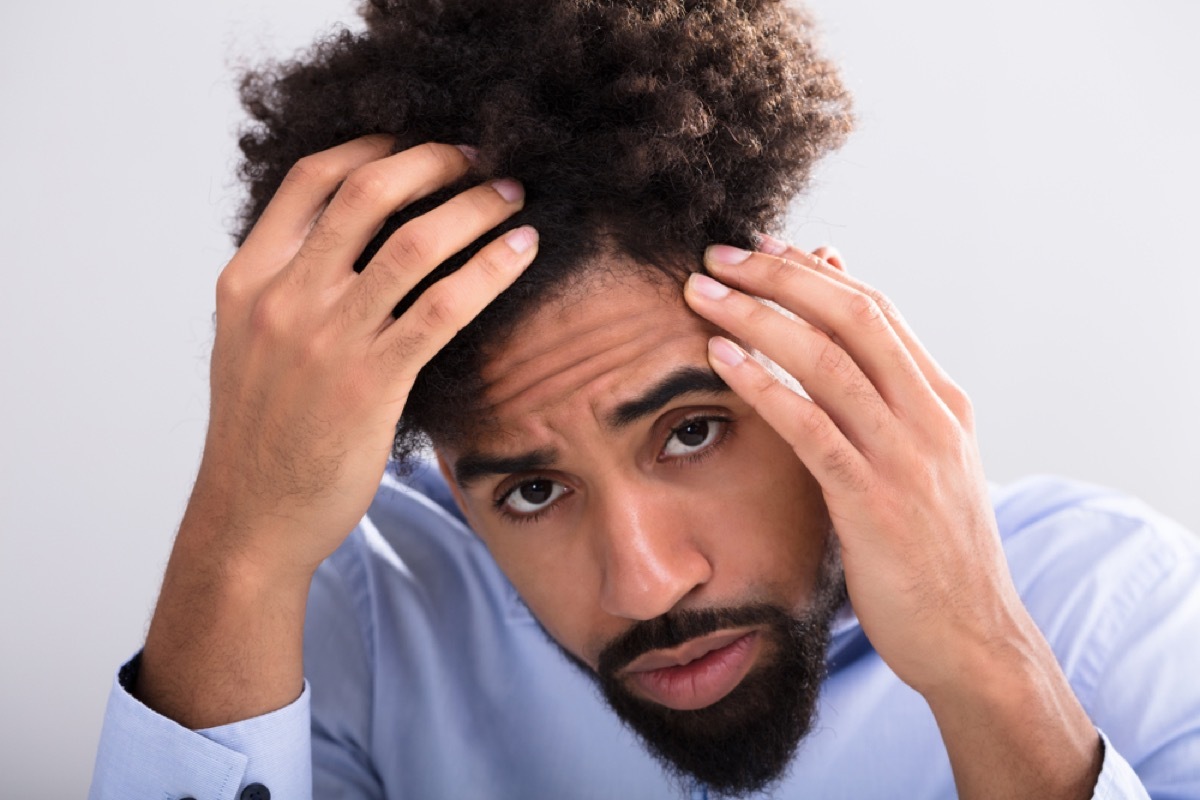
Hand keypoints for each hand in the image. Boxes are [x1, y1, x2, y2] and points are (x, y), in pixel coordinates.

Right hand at [139, 137, 536, 726]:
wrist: (251, 520)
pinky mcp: (373, 381)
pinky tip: (522, 252)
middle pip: (368, 192)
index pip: (310, 179)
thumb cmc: (259, 437)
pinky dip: (490, 269)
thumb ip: (286, 289)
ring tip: (511, 197)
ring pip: (414, 242)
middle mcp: (284, 297)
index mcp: (247, 280)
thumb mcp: (248, 347)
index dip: (370, 145)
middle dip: (433, 161)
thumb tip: (344, 247)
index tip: (415, 139)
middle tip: (479, 158)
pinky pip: (444, 306)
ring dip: (473, 207)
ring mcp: (327, 338)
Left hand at [683, 238, 1099, 797]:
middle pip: (851, 314)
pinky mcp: (873, 502)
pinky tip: (721, 358)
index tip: (761, 247)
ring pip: (827, 359)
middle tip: (719, 253)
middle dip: (779, 274)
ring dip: (757, 316)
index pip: (875, 309)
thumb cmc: (935, 553)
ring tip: (701, 292)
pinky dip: (763, 384)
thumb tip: (846, 355)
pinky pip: (811, 427)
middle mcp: (929, 417)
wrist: (974, 639)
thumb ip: (886, 407)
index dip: (812, 271)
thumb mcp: (923, 466)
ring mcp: (905, 457)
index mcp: (942, 402)